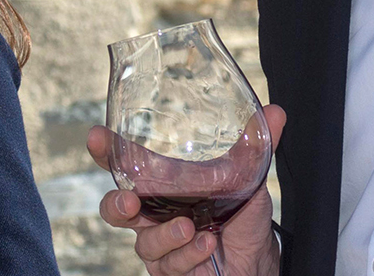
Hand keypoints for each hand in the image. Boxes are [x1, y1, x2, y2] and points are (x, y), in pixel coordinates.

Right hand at [86, 104, 286, 275]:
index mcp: (161, 185)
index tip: (97, 138)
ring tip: (189, 227)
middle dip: (116, 204)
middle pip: (115, 209)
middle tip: (130, 200)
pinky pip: (169, 264)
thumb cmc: (242, 216)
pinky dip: (188, 254)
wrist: (257, 261)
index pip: (125, 166)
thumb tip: (276, 113)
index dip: (106, 153)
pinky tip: (206, 246)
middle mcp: (153, 214)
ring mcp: (160, 244)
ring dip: (165, 234)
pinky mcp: (170, 270)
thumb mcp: (249, 179)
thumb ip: (256, 148)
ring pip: (144, 242)